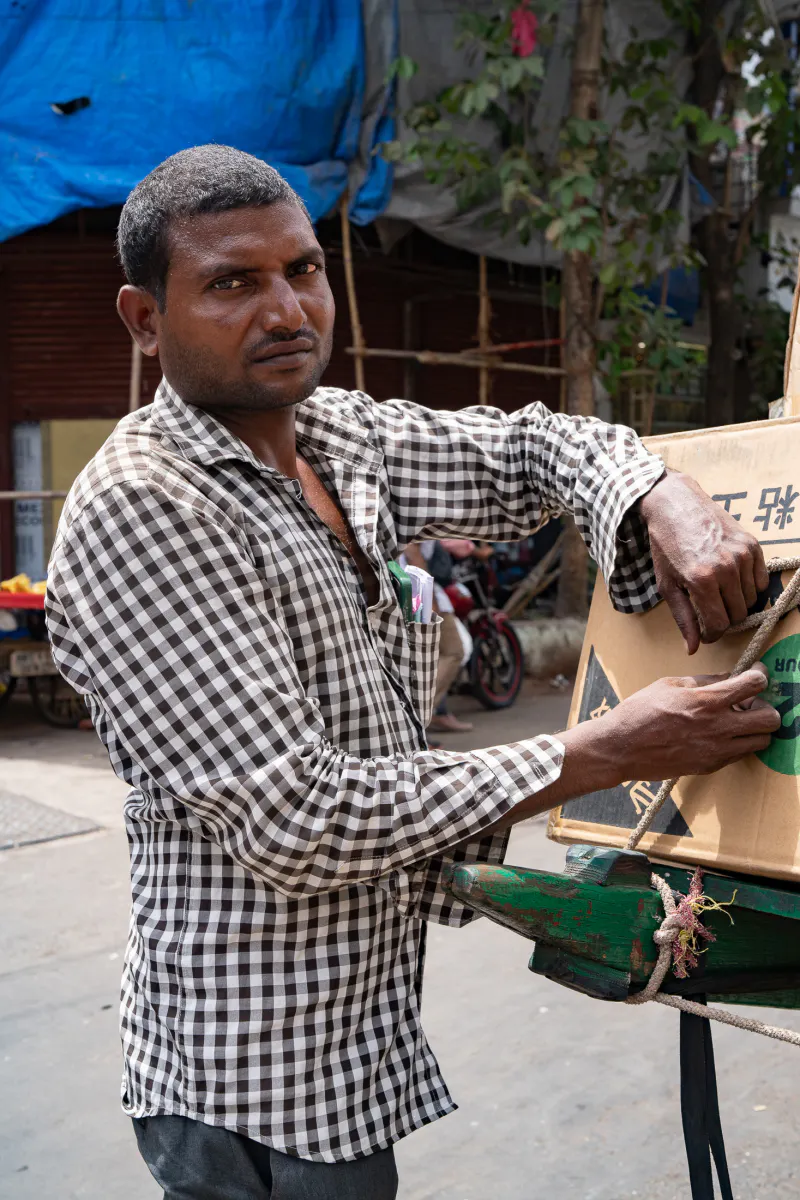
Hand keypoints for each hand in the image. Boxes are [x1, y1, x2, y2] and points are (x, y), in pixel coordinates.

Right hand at [477, 666, 779, 832]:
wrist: (620, 748)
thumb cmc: (638, 712)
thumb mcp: (669, 684)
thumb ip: (704, 681)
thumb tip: (729, 678)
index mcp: (706, 700)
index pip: (754, 685)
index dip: (760, 675)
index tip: (755, 674)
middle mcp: (718, 727)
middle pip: (771, 719)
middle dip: (766, 707)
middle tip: (749, 702)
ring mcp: (716, 750)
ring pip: (762, 741)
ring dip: (755, 728)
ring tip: (736, 721)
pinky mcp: (710, 766)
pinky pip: (740, 754)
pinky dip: (738, 743)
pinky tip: (718, 734)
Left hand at [639, 470, 768, 653]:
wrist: (675, 506)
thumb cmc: (666, 547)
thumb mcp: (667, 585)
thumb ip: (683, 618)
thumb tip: (692, 649)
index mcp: (701, 580)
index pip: (719, 625)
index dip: (712, 635)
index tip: (706, 633)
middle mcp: (725, 568)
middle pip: (737, 615)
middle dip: (723, 620)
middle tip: (710, 612)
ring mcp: (742, 555)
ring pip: (751, 600)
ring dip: (736, 604)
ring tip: (718, 595)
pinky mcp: (752, 544)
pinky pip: (761, 581)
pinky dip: (750, 587)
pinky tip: (732, 582)